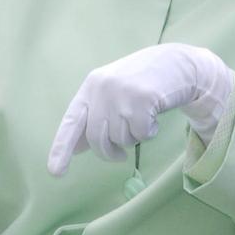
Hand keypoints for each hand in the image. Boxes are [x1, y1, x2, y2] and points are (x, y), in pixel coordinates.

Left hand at [47, 43, 231, 175]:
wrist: (178, 62)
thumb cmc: (144, 81)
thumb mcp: (114, 92)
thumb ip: (95, 116)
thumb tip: (77, 148)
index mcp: (92, 85)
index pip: (71, 122)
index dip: (61, 148)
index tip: (56, 172)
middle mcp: (103, 88)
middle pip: (97, 138)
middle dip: (109, 152)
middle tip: (119, 156)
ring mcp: (123, 93)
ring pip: (121, 138)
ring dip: (134, 137)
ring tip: (143, 118)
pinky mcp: (143, 99)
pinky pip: (142, 134)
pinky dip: (150, 132)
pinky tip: (155, 115)